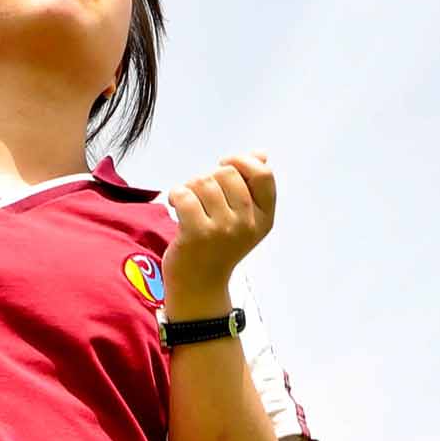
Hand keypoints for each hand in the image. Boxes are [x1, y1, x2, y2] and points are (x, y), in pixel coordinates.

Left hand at [161, 153, 275, 298]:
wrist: (199, 286)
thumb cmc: (219, 247)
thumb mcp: (244, 218)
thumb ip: (252, 185)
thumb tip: (261, 154)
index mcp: (264, 218)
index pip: (263, 174)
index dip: (242, 161)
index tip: (224, 167)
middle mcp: (248, 224)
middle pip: (228, 173)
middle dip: (209, 177)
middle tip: (201, 196)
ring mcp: (224, 229)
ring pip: (204, 181)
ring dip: (190, 187)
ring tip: (189, 203)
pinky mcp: (198, 233)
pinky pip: (184, 194)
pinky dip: (175, 194)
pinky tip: (175, 205)